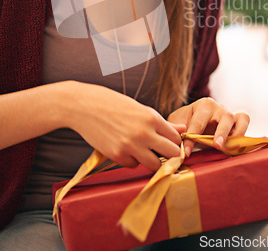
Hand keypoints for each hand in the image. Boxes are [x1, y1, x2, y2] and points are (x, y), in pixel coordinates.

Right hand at [64, 81, 185, 171]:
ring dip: (151, 160)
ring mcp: (130, 146)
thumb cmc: (113, 104)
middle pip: (171, 154)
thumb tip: (183, 129)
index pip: (175, 138)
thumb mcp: (139, 109)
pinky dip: (132, 159)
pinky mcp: (117, 155)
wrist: (83, 106)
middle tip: (164, 153)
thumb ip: (161, 122)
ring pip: (154, 164)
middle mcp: (143, 133)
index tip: (172, 145)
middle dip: (170, 155)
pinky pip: (133, 164)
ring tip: (144, 150)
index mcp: (151, 117)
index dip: (175, 142)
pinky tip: (124, 147)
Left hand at [167, 97, 249, 156]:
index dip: (192, 138)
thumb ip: (174, 129)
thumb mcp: (176, 122)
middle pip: (225, 116)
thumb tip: (178, 136)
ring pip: (241, 118)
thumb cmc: (185, 122)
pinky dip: (244, 134)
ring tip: (230, 148)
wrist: (192, 120)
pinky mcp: (238, 122)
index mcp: (203, 105)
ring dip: (237, 134)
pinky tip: (237, 148)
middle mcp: (219, 107)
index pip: (198, 122)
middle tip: (217, 146)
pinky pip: (246, 123)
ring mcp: (230, 114)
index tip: (186, 152)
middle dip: (222, 132)